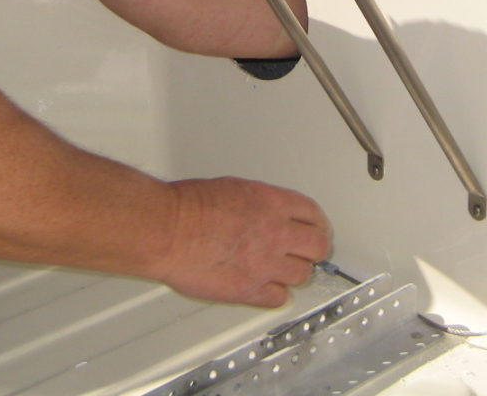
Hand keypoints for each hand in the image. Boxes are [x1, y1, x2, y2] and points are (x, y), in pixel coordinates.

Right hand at [154, 177, 331, 306]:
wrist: (168, 230)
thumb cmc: (187, 206)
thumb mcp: (233, 188)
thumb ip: (257, 203)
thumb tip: (262, 212)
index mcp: (272, 203)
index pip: (313, 214)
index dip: (316, 224)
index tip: (314, 229)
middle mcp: (276, 233)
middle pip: (318, 247)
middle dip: (313, 250)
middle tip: (306, 252)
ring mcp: (265, 263)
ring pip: (302, 275)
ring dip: (293, 273)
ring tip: (280, 270)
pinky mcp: (250, 290)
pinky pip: (278, 298)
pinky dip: (274, 294)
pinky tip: (265, 288)